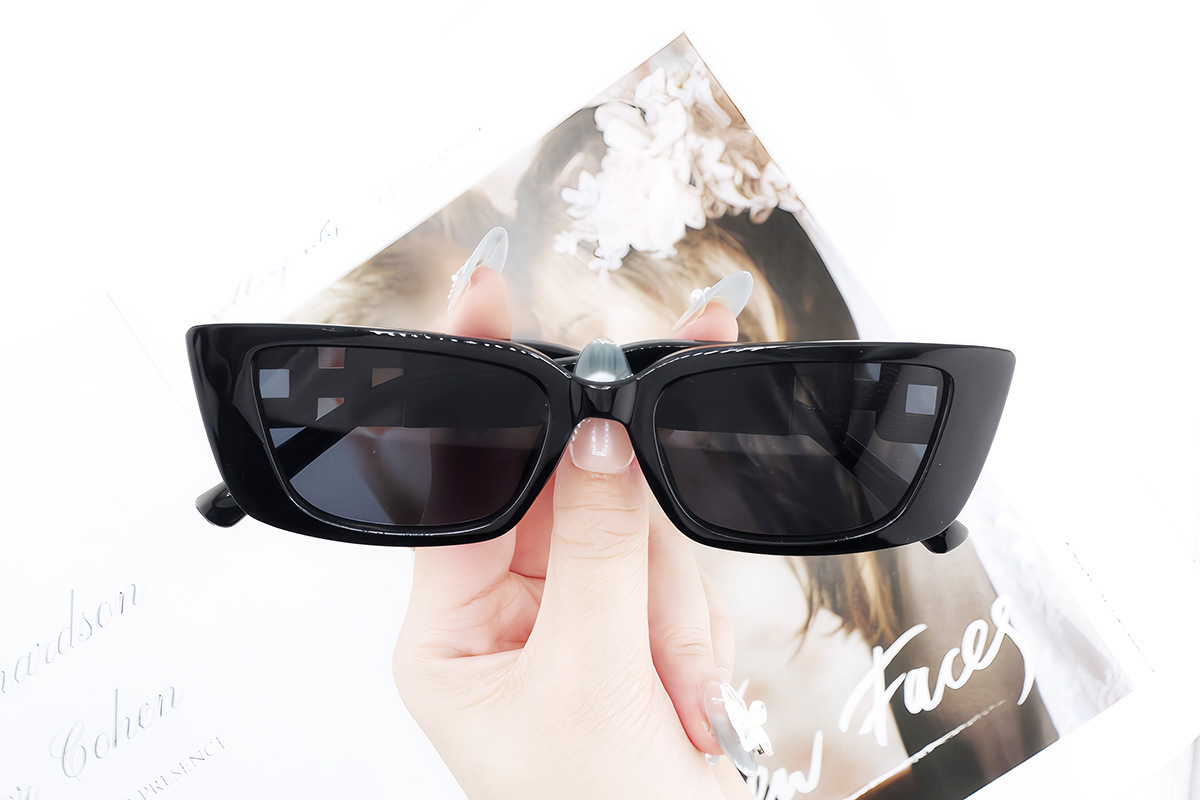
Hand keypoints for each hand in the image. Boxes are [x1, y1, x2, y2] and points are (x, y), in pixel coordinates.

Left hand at [393, 243, 752, 798]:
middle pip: (565, 493)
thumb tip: (603, 441)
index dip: (477, 392)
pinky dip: (697, 632)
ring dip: (669, 607)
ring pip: (635, 531)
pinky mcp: (644, 628)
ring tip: (671, 687)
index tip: (486, 301)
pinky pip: (678, 575)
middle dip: (620, 513)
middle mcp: (508, 615)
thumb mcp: (588, 685)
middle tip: (659, 415)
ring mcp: (583, 618)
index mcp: (450, 632)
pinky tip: (688, 693)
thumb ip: (600, 551)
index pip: (456, 481)